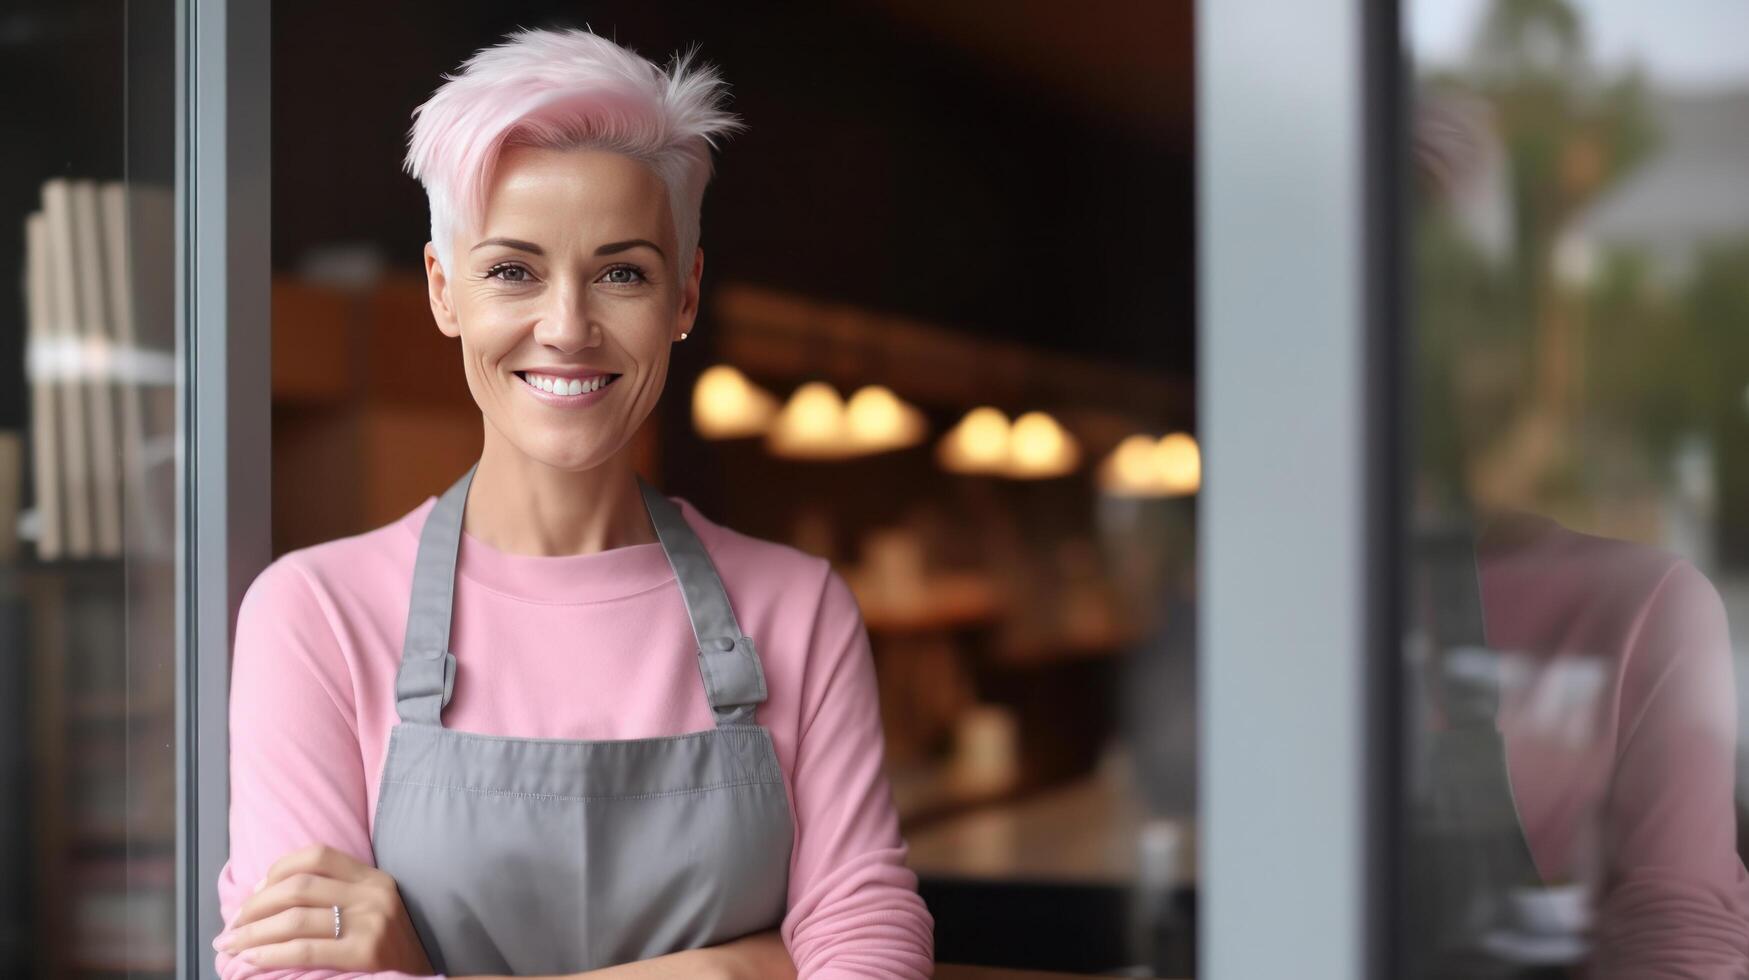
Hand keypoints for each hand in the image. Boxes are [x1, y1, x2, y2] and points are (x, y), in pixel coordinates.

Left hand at [214, 843, 433, 973]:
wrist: (424, 977)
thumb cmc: (389, 949)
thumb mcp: (374, 909)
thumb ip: (339, 895)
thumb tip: (267, 895)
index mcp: (374, 878)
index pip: (317, 855)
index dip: (277, 869)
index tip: (255, 892)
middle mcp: (373, 895)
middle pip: (298, 886)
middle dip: (255, 906)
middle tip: (232, 925)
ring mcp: (371, 923)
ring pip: (294, 918)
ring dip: (252, 933)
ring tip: (230, 945)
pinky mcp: (364, 953)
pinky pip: (304, 950)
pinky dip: (270, 954)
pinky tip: (251, 960)